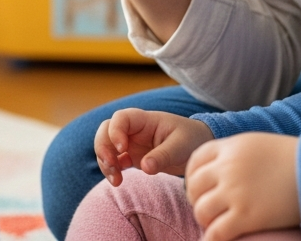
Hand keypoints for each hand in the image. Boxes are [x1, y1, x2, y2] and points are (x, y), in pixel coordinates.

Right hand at [95, 108, 212, 185]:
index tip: (123, 149)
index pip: (121, 118)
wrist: (197, 147)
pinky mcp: (131, 157)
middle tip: (112, 165)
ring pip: (106, 147)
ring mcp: (130, 143)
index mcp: (144, 120)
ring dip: (105, 163)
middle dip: (103, 148)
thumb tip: (145, 168)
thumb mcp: (181, 146)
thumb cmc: (190, 139)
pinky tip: (118, 182)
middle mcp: (133, 130)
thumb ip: (163, 155)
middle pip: (105, 131)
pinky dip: (111, 171)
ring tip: (116, 181)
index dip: (115, 131)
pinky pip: (114, 161)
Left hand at [185, 133, 300, 240]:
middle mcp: (228, 168)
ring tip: (216, 224)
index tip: (200, 188)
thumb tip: (223, 168)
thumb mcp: (260, 145)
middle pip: (195, 186)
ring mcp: (236, 192)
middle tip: (208, 210)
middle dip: (197, 200)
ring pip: (201, 210)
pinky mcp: (247, 216)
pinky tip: (216, 240)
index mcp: (231, 147)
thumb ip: (237, 154)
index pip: (196, 161)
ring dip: (205, 220)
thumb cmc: (297, 159)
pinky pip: (217, 232)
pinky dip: (212, 238)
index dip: (193, 176)